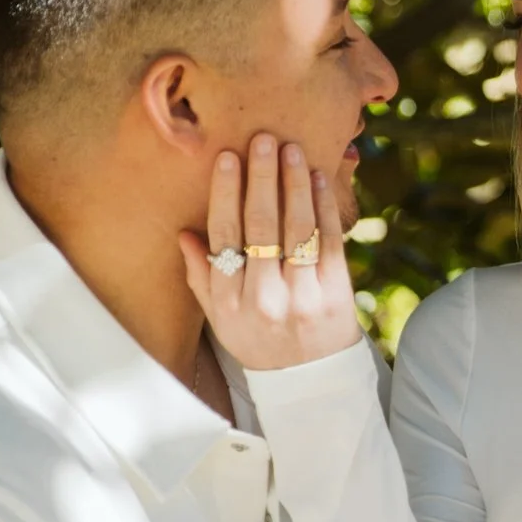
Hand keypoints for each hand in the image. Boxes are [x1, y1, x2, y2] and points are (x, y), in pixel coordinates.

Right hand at [181, 135, 361, 375]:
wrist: (308, 382)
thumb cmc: (258, 341)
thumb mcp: (219, 319)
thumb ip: (201, 277)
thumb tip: (185, 234)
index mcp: (228, 302)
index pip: (225, 237)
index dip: (226, 195)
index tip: (228, 158)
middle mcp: (264, 299)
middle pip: (262, 227)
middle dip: (262, 179)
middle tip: (262, 139)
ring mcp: (303, 297)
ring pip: (298, 230)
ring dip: (295, 184)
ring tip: (290, 149)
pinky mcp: (336, 294)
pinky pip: (329, 241)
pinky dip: (324, 206)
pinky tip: (319, 178)